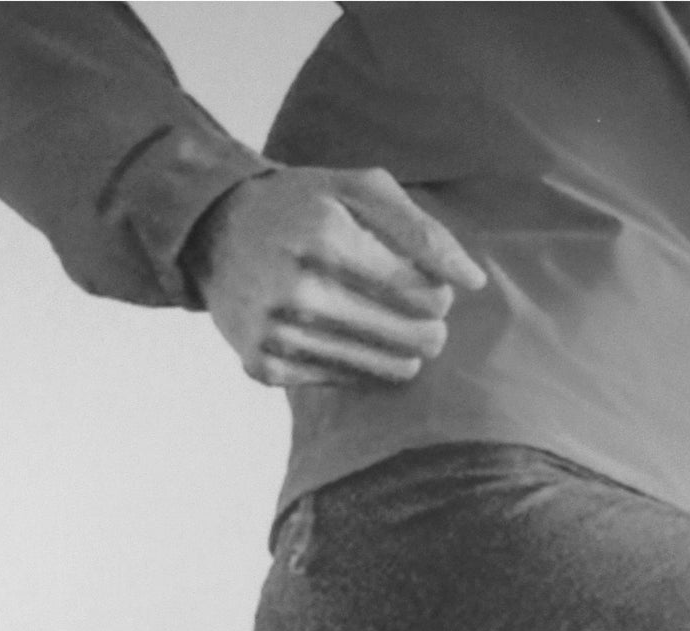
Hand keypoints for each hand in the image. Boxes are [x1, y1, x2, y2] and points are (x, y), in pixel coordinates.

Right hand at [186, 165, 485, 386]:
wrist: (216, 234)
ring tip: (399, 335)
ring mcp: (275, 333)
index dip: (439, 296)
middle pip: (405, 335)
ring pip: (377, 368)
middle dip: (427, 329)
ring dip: (399, 354)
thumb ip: (423, 230)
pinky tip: (354, 344)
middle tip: (422, 320)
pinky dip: (355, 367)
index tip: (431, 290)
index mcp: (326, 238)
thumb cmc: (304, 206)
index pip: (421, 292)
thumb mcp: (360, 190)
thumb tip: (474, 283)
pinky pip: (336, 380)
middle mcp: (296, 290)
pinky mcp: (261, 365)